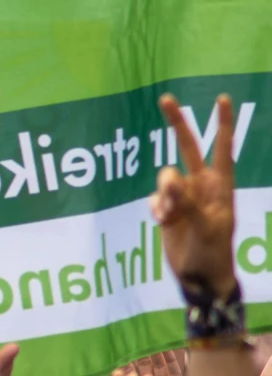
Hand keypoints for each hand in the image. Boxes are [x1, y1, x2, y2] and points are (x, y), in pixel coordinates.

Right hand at [153, 94, 237, 295]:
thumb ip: (187, 201)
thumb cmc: (213, 252)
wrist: (198, 277)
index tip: (222, 98)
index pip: (222, 147)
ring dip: (162, 195)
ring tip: (167, 216)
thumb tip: (169, 179)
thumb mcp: (206, 228)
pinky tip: (161, 222)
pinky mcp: (166, 209)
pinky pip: (153, 197)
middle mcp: (201, 186)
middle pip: (188, 147)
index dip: (222, 123)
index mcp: (220, 186)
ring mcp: (183, 196)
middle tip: (166, 98)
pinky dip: (155, 207)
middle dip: (177, 123)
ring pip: (164, 177)